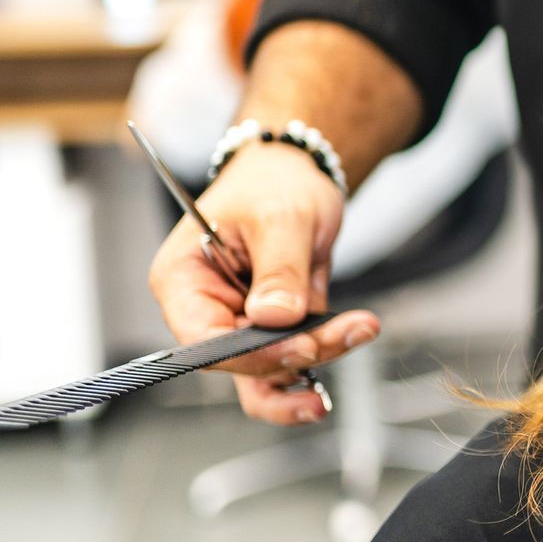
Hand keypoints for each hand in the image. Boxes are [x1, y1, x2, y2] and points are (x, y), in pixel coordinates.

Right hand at [147, 142, 378, 424]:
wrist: (296, 175)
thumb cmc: (273, 184)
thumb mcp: (281, 217)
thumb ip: (279, 269)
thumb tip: (275, 318)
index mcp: (182, 281)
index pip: (203, 340)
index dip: (251, 354)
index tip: (302, 346)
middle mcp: (205, 308)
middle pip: (242, 360)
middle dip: (297, 354)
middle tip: (347, 334)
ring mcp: (240, 320)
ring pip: (273, 366)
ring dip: (319, 353)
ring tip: (359, 329)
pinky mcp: (274, 324)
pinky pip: (296, 351)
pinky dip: (328, 344)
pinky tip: (356, 331)